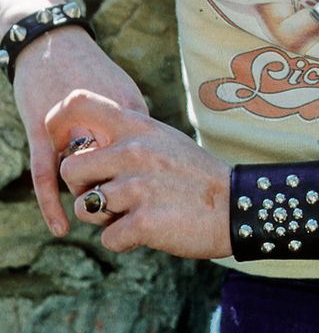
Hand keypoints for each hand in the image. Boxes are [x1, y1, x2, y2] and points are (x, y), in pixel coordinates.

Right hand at [12, 26, 148, 236]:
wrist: (52, 43)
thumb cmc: (90, 69)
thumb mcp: (123, 90)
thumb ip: (137, 121)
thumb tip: (156, 155)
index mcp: (127, 109)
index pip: (145, 158)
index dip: (149, 182)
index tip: (158, 199)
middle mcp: (101, 119)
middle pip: (115, 172)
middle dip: (119, 194)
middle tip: (125, 206)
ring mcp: (70, 125)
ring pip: (81, 176)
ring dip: (88, 197)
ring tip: (99, 210)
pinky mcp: (41, 130)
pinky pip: (46, 175)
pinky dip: (53, 205)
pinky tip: (62, 228)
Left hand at [52, 90, 231, 257]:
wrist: (235, 204)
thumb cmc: (194, 174)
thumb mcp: (162, 139)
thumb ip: (127, 138)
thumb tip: (86, 147)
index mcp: (137, 126)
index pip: (80, 104)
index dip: (58, 121)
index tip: (61, 140)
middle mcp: (133, 150)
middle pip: (70, 169)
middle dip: (83, 188)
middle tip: (109, 195)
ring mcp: (137, 186)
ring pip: (85, 208)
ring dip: (105, 218)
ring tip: (134, 212)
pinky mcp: (143, 222)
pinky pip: (108, 239)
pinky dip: (124, 241)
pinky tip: (149, 230)